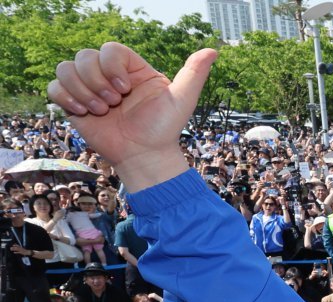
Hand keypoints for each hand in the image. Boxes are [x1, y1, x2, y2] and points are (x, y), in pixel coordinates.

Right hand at [48, 43, 216, 190]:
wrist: (144, 157)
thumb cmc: (164, 130)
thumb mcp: (182, 100)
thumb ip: (194, 74)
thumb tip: (213, 50)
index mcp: (132, 69)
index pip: (109, 48)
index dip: (110, 66)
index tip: (124, 89)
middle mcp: (109, 75)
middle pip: (84, 56)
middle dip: (96, 81)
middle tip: (113, 104)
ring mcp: (90, 88)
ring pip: (66, 68)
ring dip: (81, 91)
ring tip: (101, 111)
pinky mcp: (75, 103)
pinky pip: (54, 87)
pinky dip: (65, 98)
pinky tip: (83, 112)